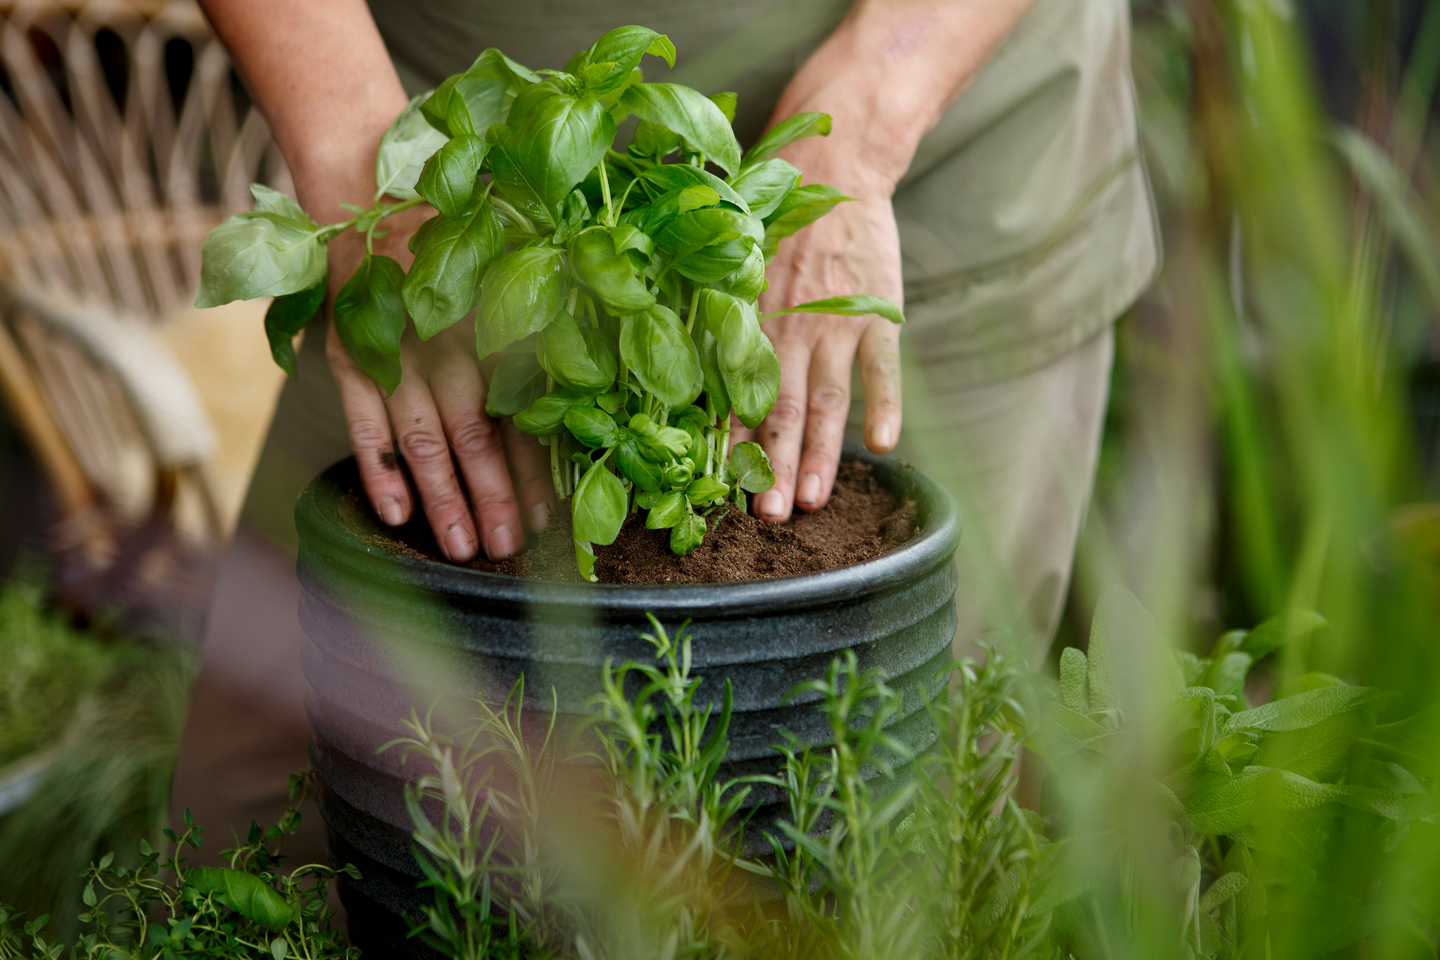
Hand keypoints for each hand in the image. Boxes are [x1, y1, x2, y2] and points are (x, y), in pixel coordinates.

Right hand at [323, 210, 552, 561]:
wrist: (370, 186)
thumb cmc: (456, 236)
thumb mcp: (508, 267)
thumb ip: (540, 325)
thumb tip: (590, 390)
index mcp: (494, 324)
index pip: (520, 412)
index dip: (534, 469)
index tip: (549, 518)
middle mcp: (447, 342)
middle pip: (476, 436)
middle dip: (492, 499)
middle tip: (506, 550)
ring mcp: (393, 351)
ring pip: (424, 439)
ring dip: (443, 498)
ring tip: (460, 549)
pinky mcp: (348, 353)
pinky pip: (363, 421)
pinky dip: (378, 468)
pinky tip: (395, 514)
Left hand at [735, 143, 902, 521]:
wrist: (834, 166)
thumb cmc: (772, 219)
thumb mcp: (730, 262)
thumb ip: (713, 315)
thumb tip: (679, 370)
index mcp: (747, 319)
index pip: (736, 393)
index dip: (731, 444)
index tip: (723, 489)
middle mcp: (789, 327)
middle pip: (780, 409)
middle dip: (772, 466)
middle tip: (766, 516)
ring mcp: (836, 322)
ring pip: (827, 400)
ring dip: (820, 453)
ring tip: (812, 501)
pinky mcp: (878, 313)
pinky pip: (883, 368)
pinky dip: (885, 405)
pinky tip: (883, 445)